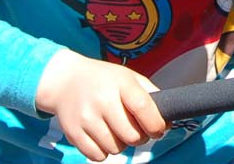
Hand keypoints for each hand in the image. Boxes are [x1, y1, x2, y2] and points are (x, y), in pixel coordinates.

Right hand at [35, 48, 166, 161]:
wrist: (65, 81)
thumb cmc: (104, 80)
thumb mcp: (129, 78)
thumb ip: (150, 95)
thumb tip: (168, 120)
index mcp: (121, 84)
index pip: (143, 108)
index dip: (156, 124)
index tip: (160, 129)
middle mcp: (103, 101)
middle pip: (132, 135)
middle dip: (141, 137)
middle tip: (138, 131)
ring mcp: (86, 119)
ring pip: (116, 148)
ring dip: (122, 144)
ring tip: (118, 131)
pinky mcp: (73, 133)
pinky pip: (98, 156)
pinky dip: (104, 151)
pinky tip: (103, 137)